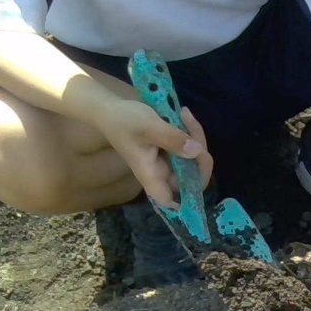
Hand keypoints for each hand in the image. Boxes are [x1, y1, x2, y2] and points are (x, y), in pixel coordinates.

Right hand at [94, 98, 212, 209]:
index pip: (170, 200)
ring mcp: (168, 162)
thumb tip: (197, 152)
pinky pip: (190, 148)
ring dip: (196, 137)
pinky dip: (191, 133)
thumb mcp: (148, 127)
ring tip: (184, 114)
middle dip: (199, 152)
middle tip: (191, 126)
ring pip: (194, 159)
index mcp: (152, 176)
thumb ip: (171, 139)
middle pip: (192, 177)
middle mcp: (162, 173)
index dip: (187, 201)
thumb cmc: (123, 122)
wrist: (111, 109)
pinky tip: (183, 114)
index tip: (198, 180)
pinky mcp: (171, 150)